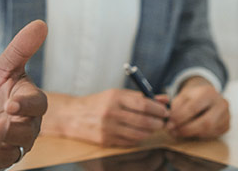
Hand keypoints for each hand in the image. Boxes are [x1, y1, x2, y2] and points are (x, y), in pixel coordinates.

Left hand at [0, 19, 47, 166]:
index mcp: (34, 104)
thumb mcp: (6, 66)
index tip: (11, 105)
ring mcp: (13, 147)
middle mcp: (28, 129)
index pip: (37, 105)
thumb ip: (21, 48)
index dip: (25, 105)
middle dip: (3, 132)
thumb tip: (41, 23)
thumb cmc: (1, 88)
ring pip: (4, 153)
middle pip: (23, 135)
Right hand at [45, 88, 168, 146]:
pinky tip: (137, 133)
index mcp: (114, 97)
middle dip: (158, 122)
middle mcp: (111, 112)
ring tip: (151, 127)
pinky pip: (130, 142)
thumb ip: (140, 96)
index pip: (143, 104)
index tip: (165, 111)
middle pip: (144, 121)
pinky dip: (138, 138)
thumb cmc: (97, 103)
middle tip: (161, 121)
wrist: (72, 116)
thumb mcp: (116, 95)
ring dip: (150, 132)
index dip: (158, 109)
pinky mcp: (106, 140)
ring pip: (140, 134)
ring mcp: (108, 128)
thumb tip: (165, 99)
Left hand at [166, 76, 228, 138]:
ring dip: (191, 134)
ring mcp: (226, 116)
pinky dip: (199, 135)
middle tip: (172, 131)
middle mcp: (221, 104)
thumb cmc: (192, 97)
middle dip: (186, 129)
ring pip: (209, 130)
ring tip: (178, 132)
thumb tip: (166, 116)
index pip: (193, 108)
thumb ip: (173, 104)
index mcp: (208, 92)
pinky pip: (212, 134)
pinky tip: (189, 132)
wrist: (207, 95)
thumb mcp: (182, 95)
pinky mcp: (227, 126)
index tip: (168, 124)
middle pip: (205, 123)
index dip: (179, 118)